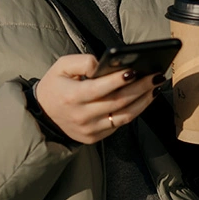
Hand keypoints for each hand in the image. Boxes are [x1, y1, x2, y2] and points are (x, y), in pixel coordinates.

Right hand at [33, 53, 165, 143]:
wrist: (42, 116)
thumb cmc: (54, 86)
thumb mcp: (61, 66)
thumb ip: (82, 61)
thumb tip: (104, 64)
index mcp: (72, 97)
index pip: (100, 88)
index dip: (118, 80)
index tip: (135, 70)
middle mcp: (82, 116)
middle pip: (118, 102)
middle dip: (140, 88)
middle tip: (156, 75)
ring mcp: (90, 130)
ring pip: (124, 116)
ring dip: (143, 101)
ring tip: (156, 87)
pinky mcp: (95, 138)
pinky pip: (119, 124)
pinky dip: (134, 111)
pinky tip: (144, 99)